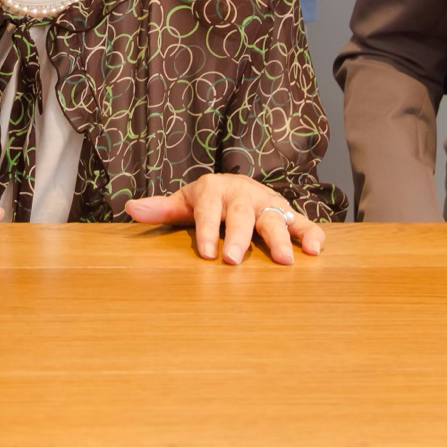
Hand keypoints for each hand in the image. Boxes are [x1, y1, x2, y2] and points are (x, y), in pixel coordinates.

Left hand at [126, 173, 325, 265]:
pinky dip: (311, 234)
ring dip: (280, 239)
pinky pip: (302, 222)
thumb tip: (130, 208)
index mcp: (214, 191)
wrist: (235, 184)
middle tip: (234, 261)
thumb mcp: (183, 202)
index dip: (207, 231)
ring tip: (285, 262)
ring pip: (274, 220)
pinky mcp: (286, 213)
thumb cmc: (207, 201)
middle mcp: (243, 195)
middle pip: (242, 216)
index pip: (208, 211)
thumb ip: (160, 208)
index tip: (207, 255)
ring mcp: (267, 203)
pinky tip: (315, 251)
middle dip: (239, 238)